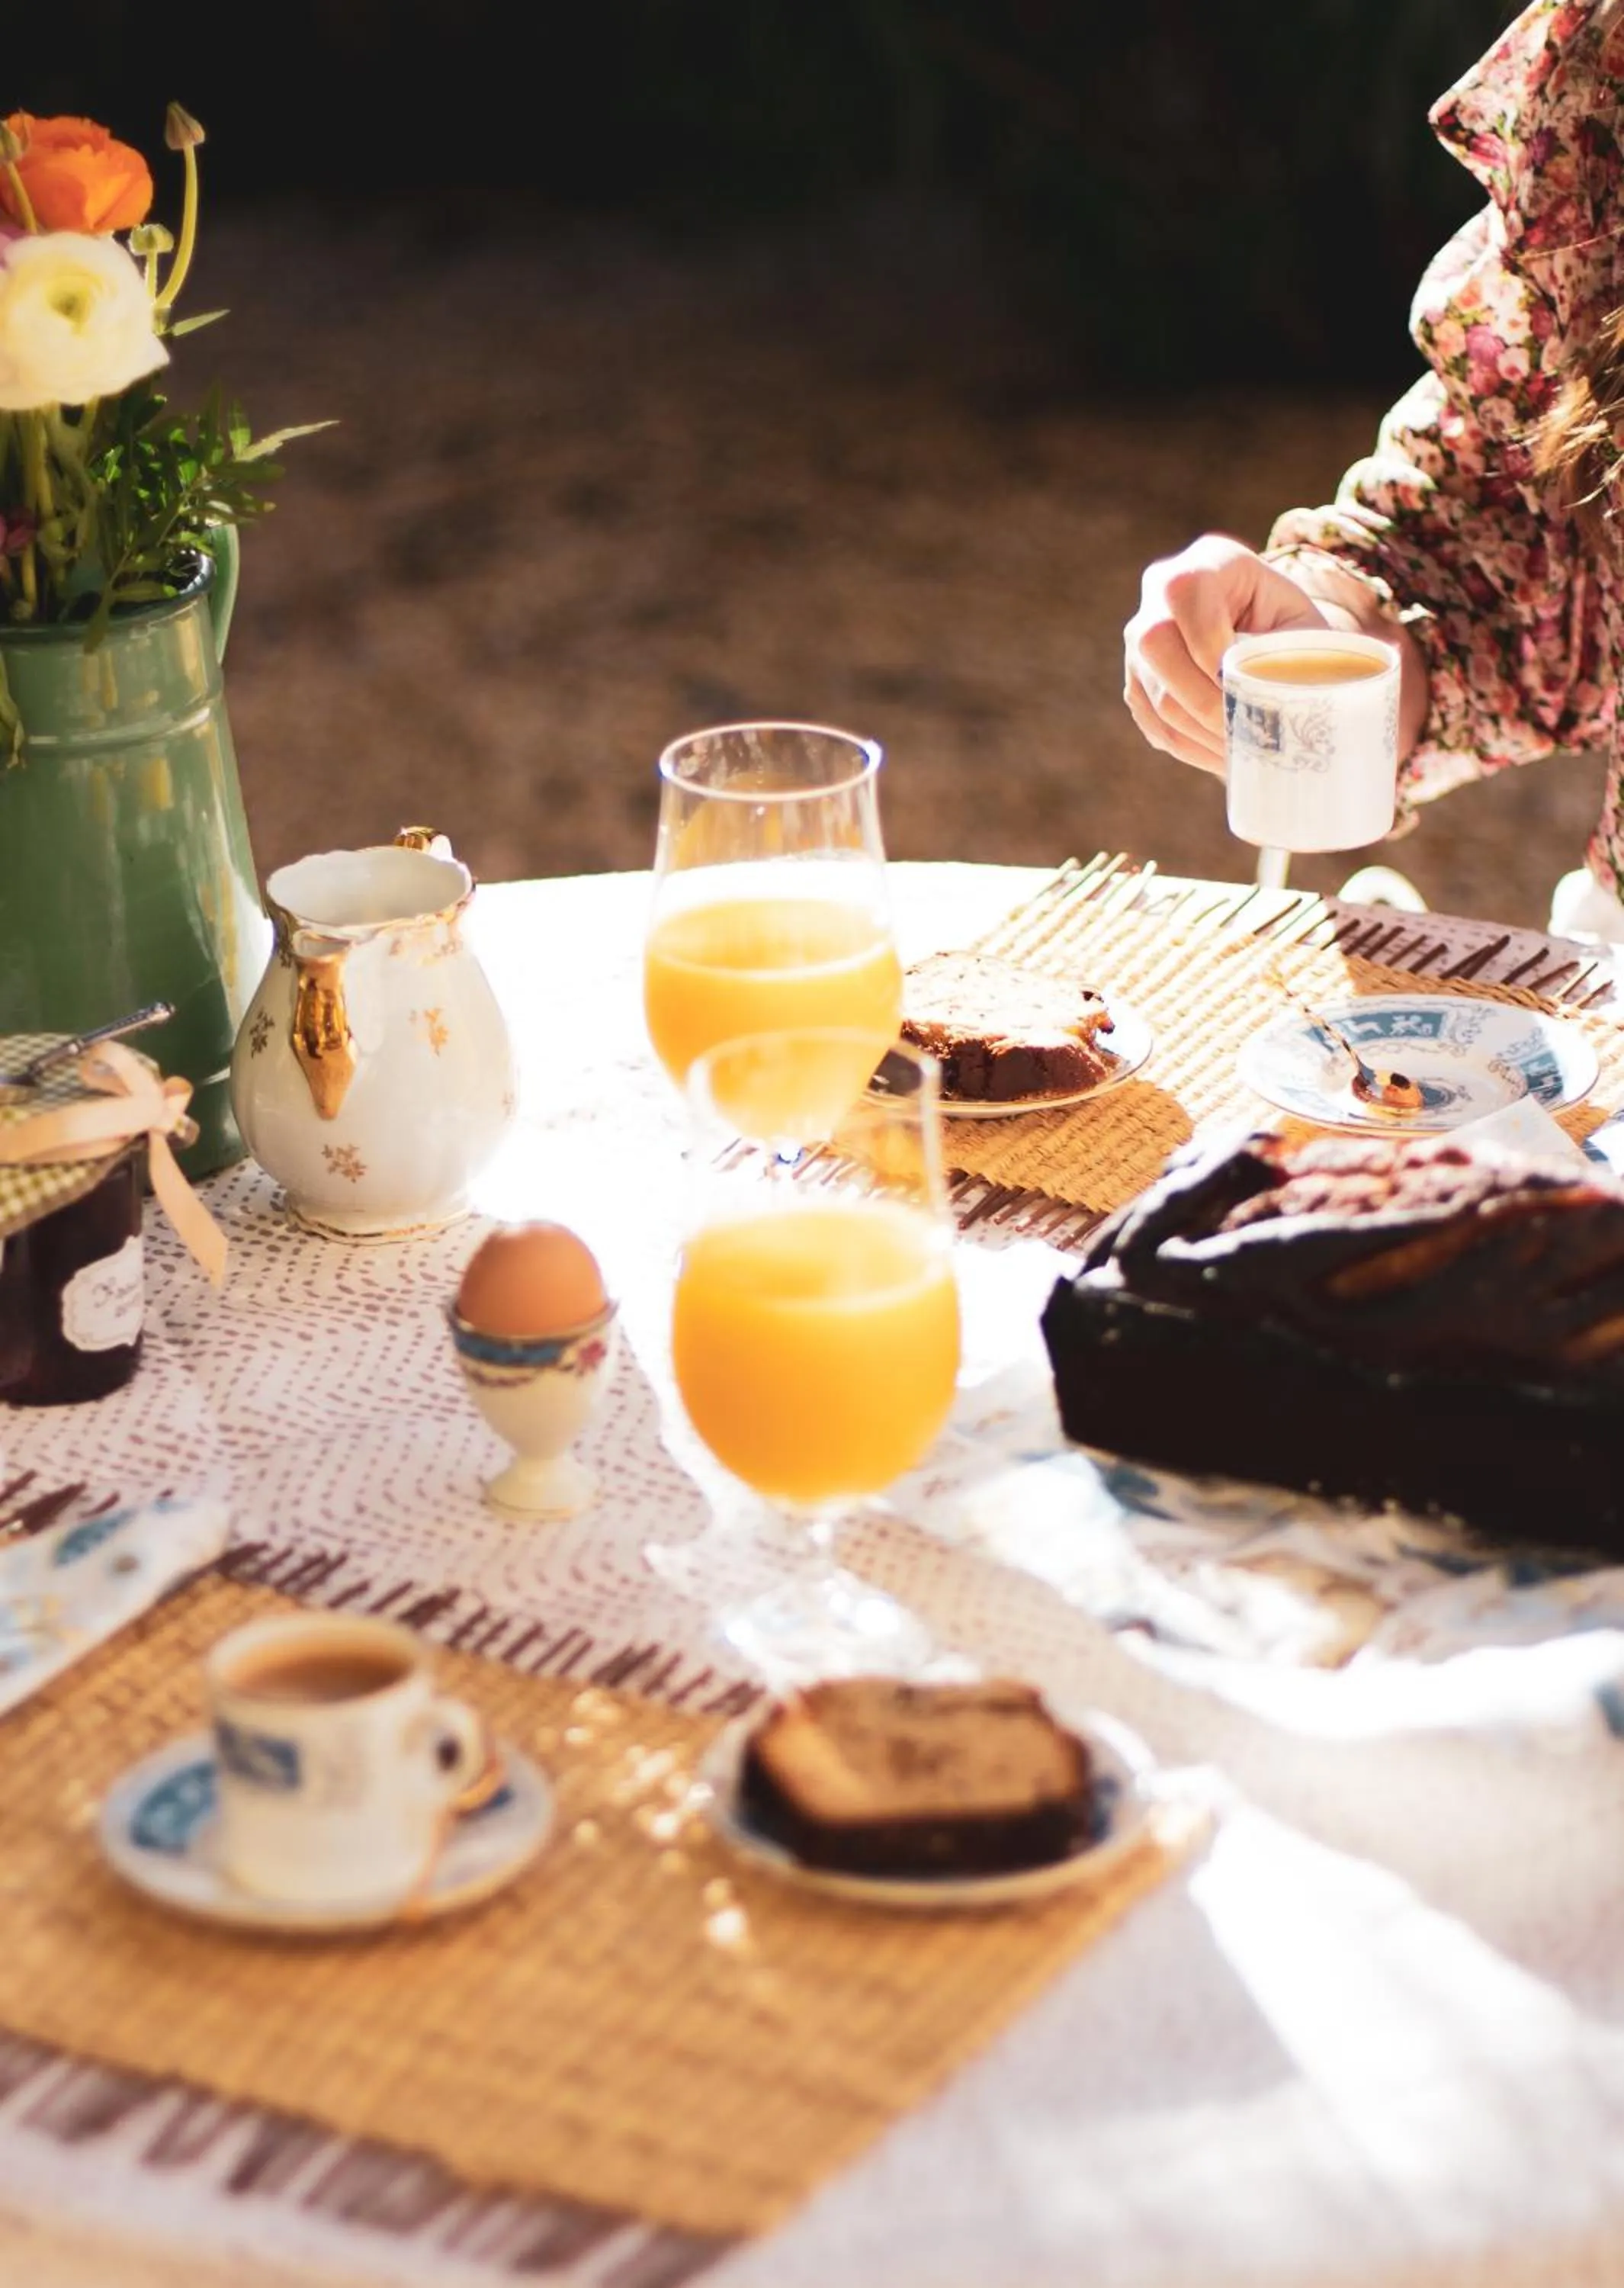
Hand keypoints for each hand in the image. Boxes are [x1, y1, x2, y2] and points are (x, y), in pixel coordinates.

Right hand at [1123, 535, 1329, 775]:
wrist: (1268, 634)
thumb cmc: (1295, 630)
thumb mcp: (1304, 629)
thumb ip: (1296, 654)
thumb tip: (1307, 704)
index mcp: (1208, 562)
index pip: (1186, 594)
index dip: (1210, 645)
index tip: (1247, 686)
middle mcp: (1160, 592)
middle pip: (1155, 645)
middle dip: (1203, 699)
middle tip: (1246, 734)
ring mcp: (1139, 638)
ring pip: (1153, 693)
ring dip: (1198, 731)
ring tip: (1243, 754)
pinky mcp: (1137, 679)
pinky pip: (1151, 720)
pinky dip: (1188, 746)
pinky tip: (1223, 755)